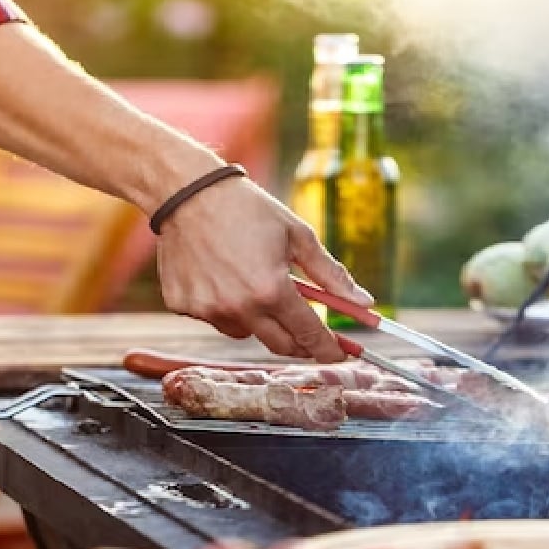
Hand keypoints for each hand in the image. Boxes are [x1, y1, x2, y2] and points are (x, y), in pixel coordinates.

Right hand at [156, 175, 373, 361]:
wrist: (188, 193)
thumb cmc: (247, 209)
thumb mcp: (297, 235)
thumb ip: (331, 274)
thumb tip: (364, 302)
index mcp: (271, 289)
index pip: (309, 334)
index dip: (328, 349)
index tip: (339, 354)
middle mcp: (239, 307)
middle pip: (280, 344)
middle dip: (299, 343)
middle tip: (307, 331)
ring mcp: (208, 309)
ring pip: (244, 331)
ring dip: (258, 318)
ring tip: (251, 281)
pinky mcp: (183, 306)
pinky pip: (214, 318)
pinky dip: (223, 305)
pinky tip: (219, 275)